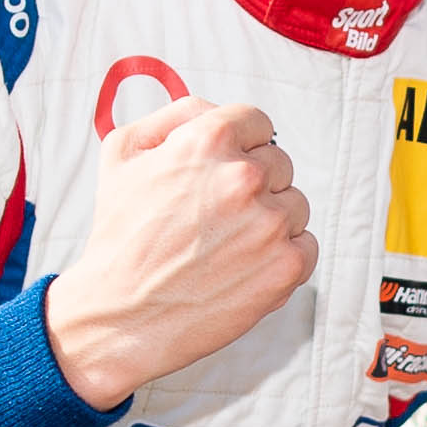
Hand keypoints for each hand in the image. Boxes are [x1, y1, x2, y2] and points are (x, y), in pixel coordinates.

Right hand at [46, 98, 312, 405]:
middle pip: (279, 164)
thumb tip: (216, 109)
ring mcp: (271, 223)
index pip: (256, 123)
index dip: (240, 146)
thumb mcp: (123, 152)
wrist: (122, 316)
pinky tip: (242, 268)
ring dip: (268, 221)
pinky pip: (306, 244)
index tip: (224, 170)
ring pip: (295, 205)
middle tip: (213, 218)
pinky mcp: (288, 265)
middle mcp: (245, 177)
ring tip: (223, 247)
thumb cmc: (119, 236)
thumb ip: (177, 115)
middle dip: (253, 185)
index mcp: (209, 140)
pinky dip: (281, 256)